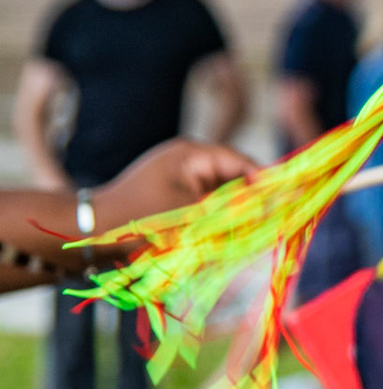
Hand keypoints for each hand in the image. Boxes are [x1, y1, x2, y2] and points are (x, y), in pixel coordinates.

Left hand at [93, 139, 256, 234]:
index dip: (265, 182)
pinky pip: (208, 204)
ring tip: (252, 232)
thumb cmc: (136, 218)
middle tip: (272, 220)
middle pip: (235, 177)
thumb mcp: (188, 215)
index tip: (286, 200)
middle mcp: (189, 160)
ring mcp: (182, 178)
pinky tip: (228, 235)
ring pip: (223, 193)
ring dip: (235, 212)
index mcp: (191, 153)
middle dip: (252, 200)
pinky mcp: (176, 196)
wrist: (89, 233)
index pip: (241, 163)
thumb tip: (270, 210)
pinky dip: (219, 219)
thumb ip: (230, 211)